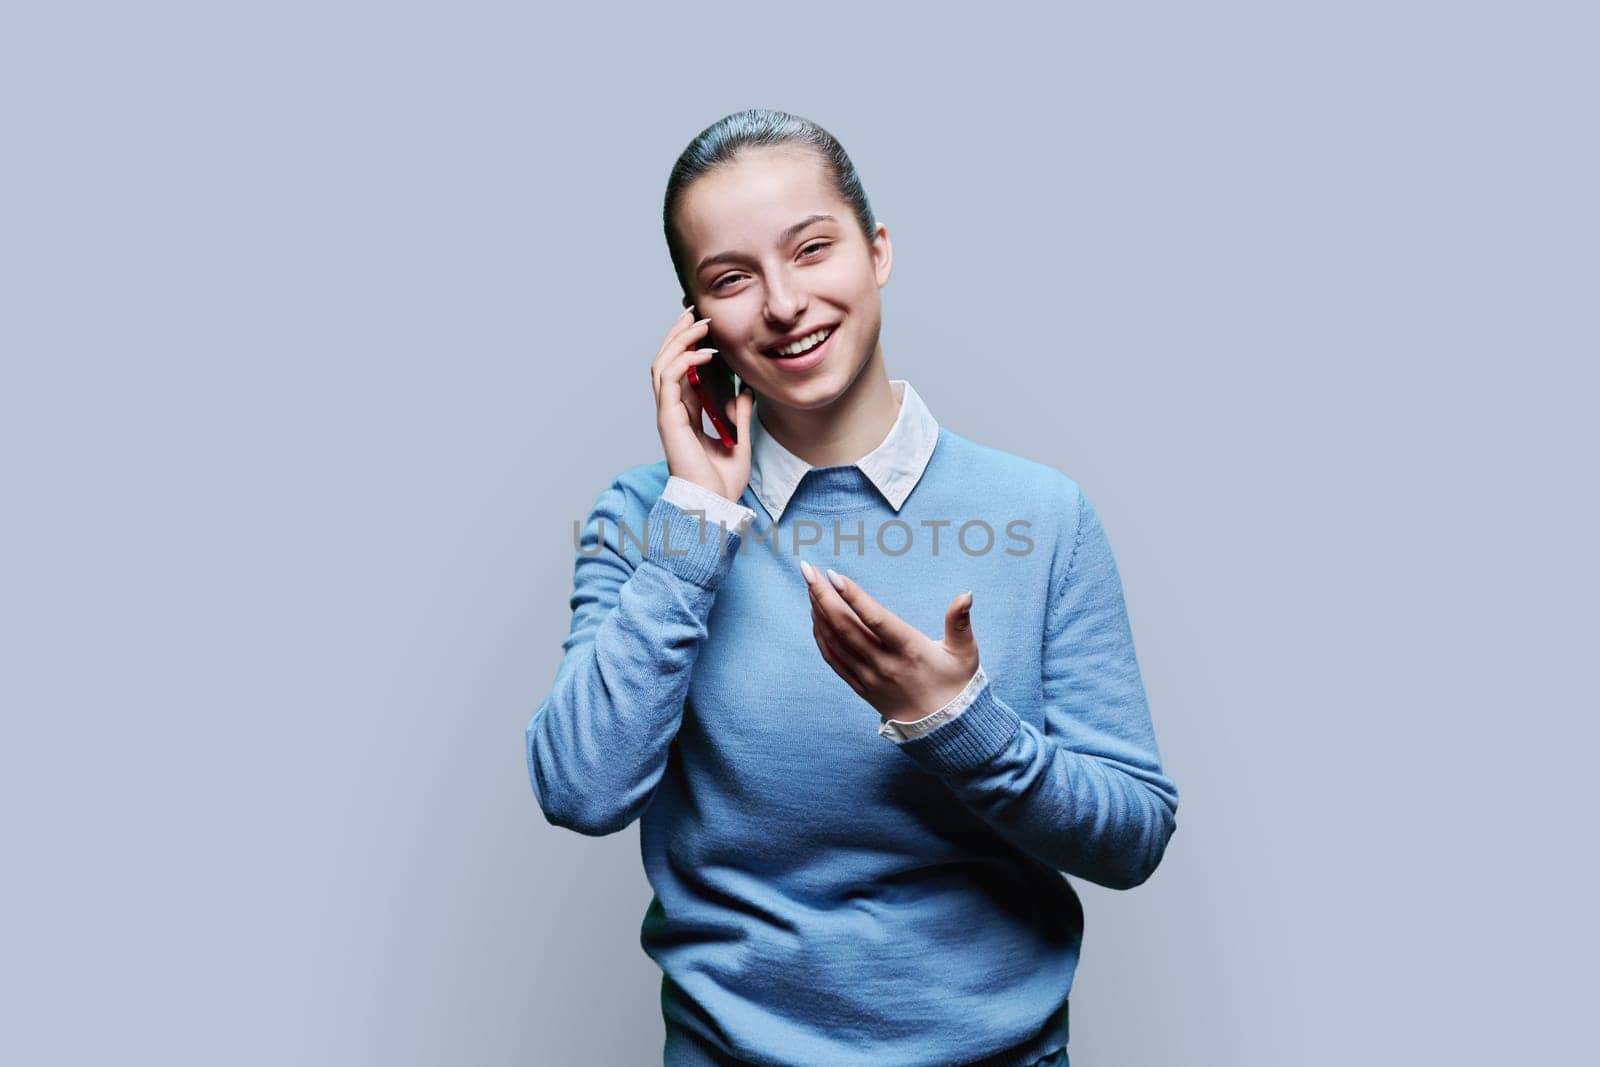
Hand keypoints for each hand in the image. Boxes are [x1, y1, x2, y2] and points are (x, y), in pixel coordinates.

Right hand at [651, 306, 753, 503]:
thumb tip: (745, 394)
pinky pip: (669, 380)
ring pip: (663, 364)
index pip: (681, 370)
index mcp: (686, 414)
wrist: (715, 503)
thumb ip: (740, 416)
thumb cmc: (723, 481)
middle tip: (694, 312)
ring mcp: (668, 413)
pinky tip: (703, 354)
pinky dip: (684, 362)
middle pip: (667, 360)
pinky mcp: (668, 418)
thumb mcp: (739, 441)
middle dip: (679, 333)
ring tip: (699, 324)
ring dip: (679, 340)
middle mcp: (673, 410)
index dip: (688, 345)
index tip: (704, 326)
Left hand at [800, 560, 979, 723]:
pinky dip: (820, 636)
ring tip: (809, 585)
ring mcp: (869, 677)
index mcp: (910, 650)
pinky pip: (833, 659)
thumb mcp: (965, 652)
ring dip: (819, 612)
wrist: (944, 728)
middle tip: (808, 570)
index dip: (853, 597)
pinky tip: (815, 615)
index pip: (876, 620)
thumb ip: (960, 621)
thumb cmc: (956, 683)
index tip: (833, 575)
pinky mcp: (860, 686)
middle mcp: (884, 664)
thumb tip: (966, 594)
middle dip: (823, 596)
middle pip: (845, 627)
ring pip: (835, 641)